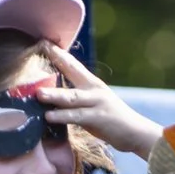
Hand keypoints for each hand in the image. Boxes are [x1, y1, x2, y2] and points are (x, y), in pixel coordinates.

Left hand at [36, 45, 163, 156]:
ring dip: (54, 95)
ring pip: (72, 97)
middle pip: (73, 70)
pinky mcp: (97, 119)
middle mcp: (94, 89)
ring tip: (38, 93)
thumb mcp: (95, 101)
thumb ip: (78, 96)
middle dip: (57, 58)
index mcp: (92, 83)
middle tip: (40, 46)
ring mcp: (96, 103)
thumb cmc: (111, 119)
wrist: (136, 132)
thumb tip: (55, 94)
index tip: (43, 41)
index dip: (59, 52)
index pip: (73, 64)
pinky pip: (76, 117)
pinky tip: (49, 116)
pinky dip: (62, 116)